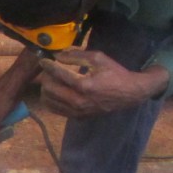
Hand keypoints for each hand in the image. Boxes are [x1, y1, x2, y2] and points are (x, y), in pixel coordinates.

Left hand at [37, 49, 167, 116]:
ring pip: (48, 101)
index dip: (48, 65)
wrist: (129, 94)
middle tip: (48, 70)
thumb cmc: (114, 73)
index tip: (43, 60)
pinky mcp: (78, 117)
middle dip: (46, 77)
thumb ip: (76, 55)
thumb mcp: (98, 58)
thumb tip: (57, 55)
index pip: (58, 74)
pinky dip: (51, 100)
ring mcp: (77, 111)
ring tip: (51, 80)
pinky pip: (55, 110)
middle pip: (49, 89)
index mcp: (84, 85)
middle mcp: (79, 101)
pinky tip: (56, 91)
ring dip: (46, 89)